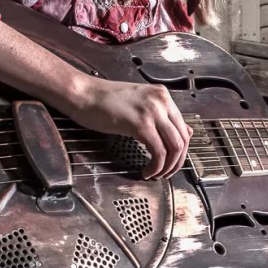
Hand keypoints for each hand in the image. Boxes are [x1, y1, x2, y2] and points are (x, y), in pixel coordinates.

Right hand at [67, 75, 192, 178]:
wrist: (84, 94)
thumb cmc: (104, 100)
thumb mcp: (139, 104)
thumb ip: (161, 117)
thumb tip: (182, 133)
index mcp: (162, 96)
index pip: (183, 127)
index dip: (181, 151)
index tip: (173, 162)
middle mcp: (161, 101)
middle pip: (182, 139)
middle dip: (177, 162)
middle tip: (167, 173)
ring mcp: (152, 112)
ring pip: (174, 147)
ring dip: (167, 167)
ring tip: (156, 174)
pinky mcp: (141, 124)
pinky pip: (158, 152)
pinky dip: (155, 167)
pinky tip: (146, 171)